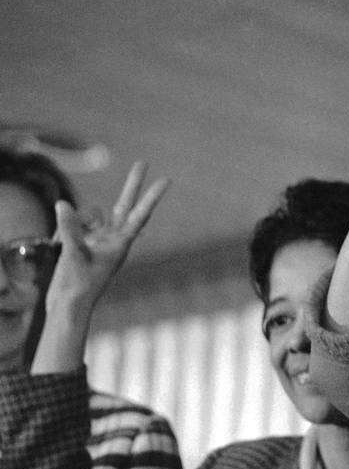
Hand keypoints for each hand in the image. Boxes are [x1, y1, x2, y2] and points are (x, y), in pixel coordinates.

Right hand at [30, 162, 167, 372]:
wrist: (68, 306)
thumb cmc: (77, 285)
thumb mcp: (73, 255)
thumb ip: (70, 229)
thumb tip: (63, 204)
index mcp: (121, 244)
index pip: (140, 215)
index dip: (152, 197)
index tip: (167, 180)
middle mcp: (114, 238)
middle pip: (124, 206)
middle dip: (132, 185)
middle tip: (143, 162)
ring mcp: (99, 239)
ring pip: (92, 215)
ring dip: (78, 222)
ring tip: (70, 248)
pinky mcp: (84, 242)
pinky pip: (75, 224)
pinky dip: (67, 229)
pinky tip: (62, 246)